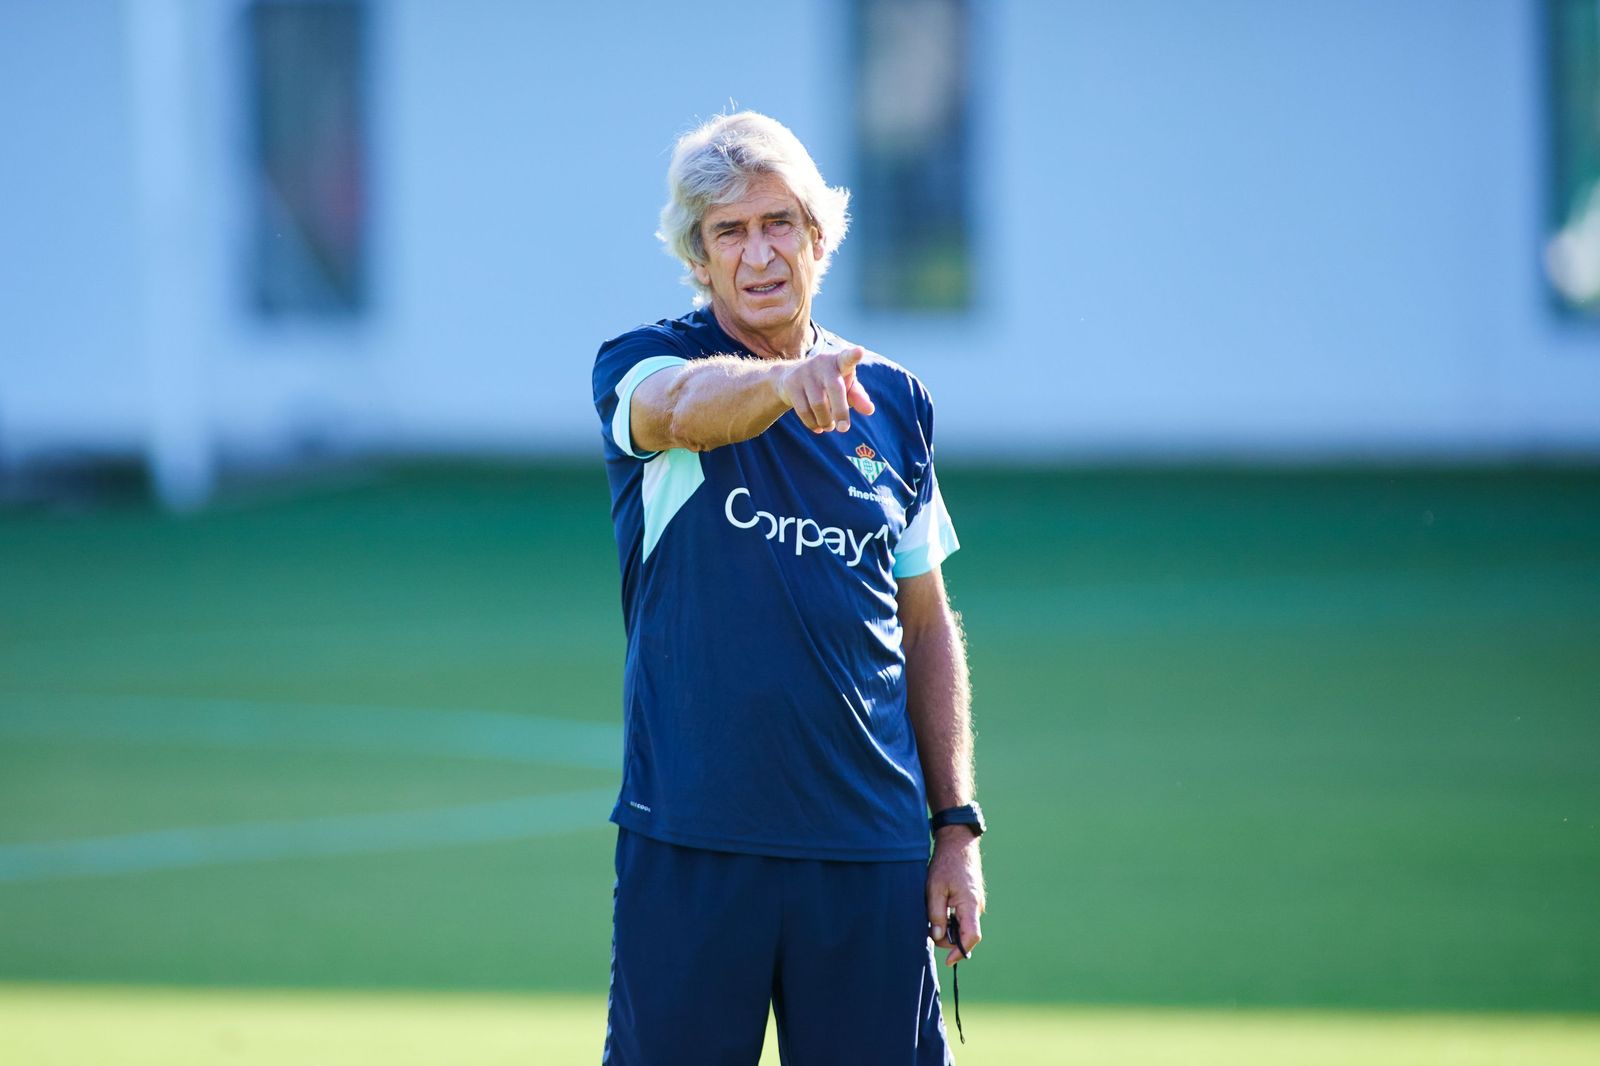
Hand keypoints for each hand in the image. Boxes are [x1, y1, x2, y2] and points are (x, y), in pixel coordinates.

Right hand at [776, 347, 875, 433]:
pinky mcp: (791, 384)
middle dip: (841, 411)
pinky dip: (813, 423)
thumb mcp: (845, 386)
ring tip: (830, 426)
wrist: (789, 378)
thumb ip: (858, 396)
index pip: (848, 358)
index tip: (860, 352)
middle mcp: (822, 363)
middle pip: (835, 389)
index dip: (854, 355)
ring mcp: (805, 373)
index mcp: (839, 362)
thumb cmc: (827, 382)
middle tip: (844, 429)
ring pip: (818, 404)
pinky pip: (804, 410)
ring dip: (826, 421)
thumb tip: (870, 410)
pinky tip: (818, 428)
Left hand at [926, 827, 984, 965]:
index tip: (948, 961)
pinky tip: (939, 908)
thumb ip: (936, 914)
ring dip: (948, 927)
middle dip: (947, 938)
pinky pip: (963, 916)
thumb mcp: (934, 889)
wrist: (958, 843)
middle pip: (965, 934)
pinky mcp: (971, 898)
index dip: (960, 951)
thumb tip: (937, 936)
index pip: (971, 937)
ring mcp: (975, 902)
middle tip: (928, 929)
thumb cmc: (945, 864)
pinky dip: (951, 918)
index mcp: (969, 905)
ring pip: (962, 925)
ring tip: (932, 914)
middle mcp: (976, 906)